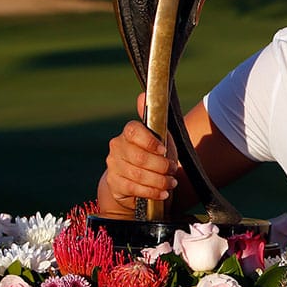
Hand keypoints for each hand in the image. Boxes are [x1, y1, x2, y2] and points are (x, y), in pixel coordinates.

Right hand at [98, 93, 179, 217]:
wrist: (139, 179)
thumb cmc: (154, 154)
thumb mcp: (160, 137)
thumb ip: (155, 119)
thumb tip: (141, 94)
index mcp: (129, 132)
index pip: (133, 131)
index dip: (149, 141)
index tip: (163, 150)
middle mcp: (117, 147)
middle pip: (138, 157)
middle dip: (160, 166)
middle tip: (173, 170)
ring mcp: (113, 165)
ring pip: (137, 174)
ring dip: (158, 180)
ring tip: (171, 182)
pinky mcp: (113, 183)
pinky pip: (133, 188)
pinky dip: (151, 191)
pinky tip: (163, 192)